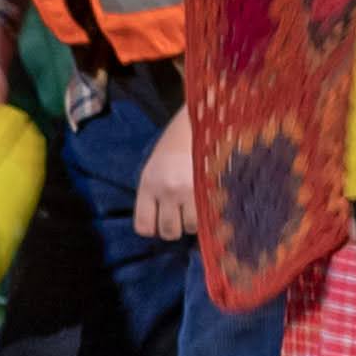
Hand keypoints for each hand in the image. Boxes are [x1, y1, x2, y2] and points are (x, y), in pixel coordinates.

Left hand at [134, 103, 199, 240]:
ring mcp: (191, 190)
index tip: (158, 220)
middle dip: (175, 228)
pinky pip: (210, 217)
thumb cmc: (173, 147)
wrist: (198, 123)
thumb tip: (158, 227)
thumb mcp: (153, 170)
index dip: (152, 228)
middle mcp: (168, 190)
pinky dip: (210, 215)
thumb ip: (152, 197)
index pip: (143, 226)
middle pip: (168, 232)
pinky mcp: (212, 189)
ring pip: (191, 228)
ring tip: (196, 206)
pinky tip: (208, 203)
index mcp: (148, 185)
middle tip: (180, 216)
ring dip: (194, 222)